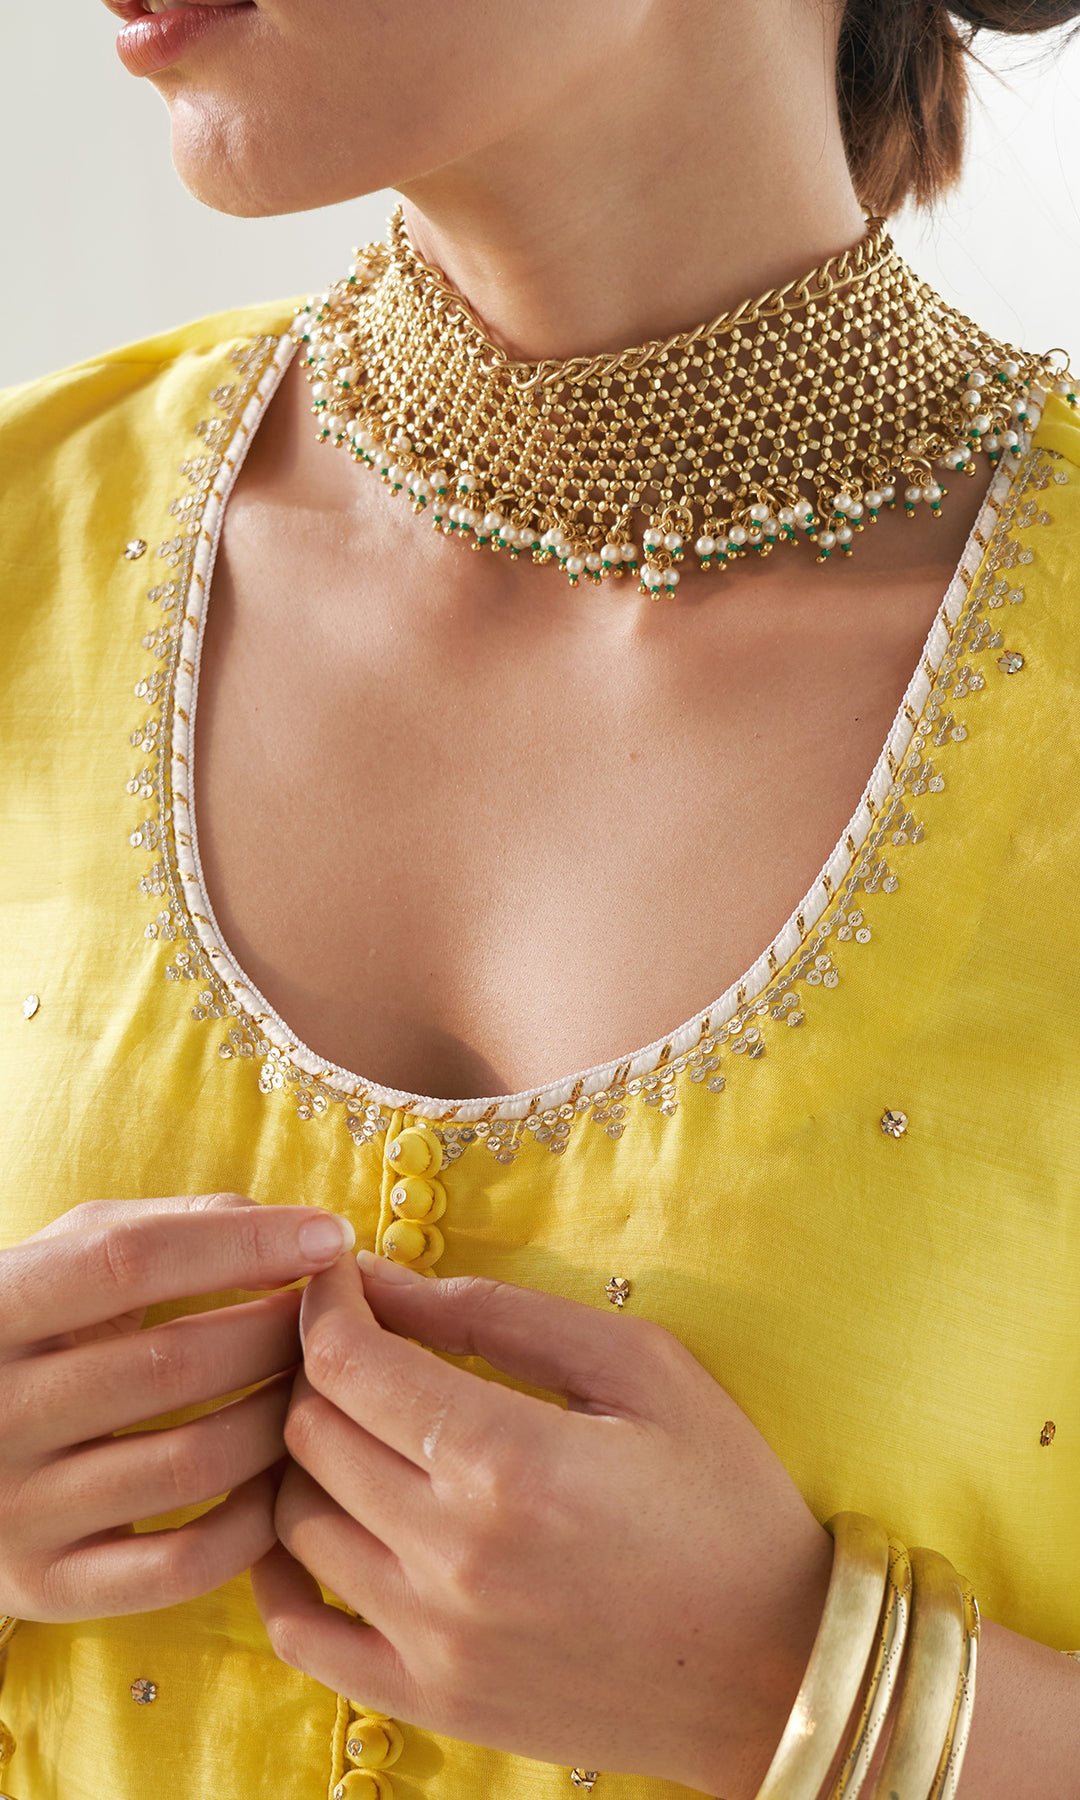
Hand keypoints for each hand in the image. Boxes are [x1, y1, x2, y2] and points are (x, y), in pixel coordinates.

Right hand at [0, 1192, 355, 1621]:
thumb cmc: (34, 1329)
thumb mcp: (67, 1255)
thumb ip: (165, 1226)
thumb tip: (289, 1226)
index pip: (132, 1259)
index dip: (243, 1244)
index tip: (329, 1235)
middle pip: (177, 1364)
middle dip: (281, 1333)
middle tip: (337, 1320)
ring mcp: (16, 1508)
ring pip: (194, 1464)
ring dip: (282, 1420)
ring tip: (319, 1390)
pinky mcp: (48, 1585)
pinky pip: (183, 1564)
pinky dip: (255, 1520)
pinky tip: (282, 1474)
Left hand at [252, 1254, 830, 1798]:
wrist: (777, 1668)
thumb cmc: (723, 1497)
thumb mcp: (638, 1367)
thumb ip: (498, 1314)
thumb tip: (385, 1281)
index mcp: (506, 1461)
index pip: (345, 1363)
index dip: (326, 1302)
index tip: (342, 1275)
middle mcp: (451, 1556)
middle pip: (307, 1432)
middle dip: (317, 1365)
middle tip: (358, 1337)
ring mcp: (432, 1641)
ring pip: (291, 1519)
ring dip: (303, 1456)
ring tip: (357, 1421)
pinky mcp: (431, 1701)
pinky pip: (299, 1632)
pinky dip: (280, 1571)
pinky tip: (320, 1522)